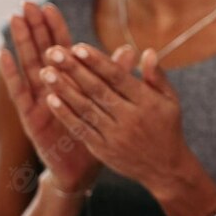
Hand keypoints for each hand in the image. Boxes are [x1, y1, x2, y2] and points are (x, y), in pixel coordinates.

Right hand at [0, 1, 103, 192]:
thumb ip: (116, 76)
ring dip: (22, 42)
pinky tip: (2, 53)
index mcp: (71, 82)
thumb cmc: (96, 132)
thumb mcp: (108, 102)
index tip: (49, 5)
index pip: (63, 48)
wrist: (83, 169)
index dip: (55, 28)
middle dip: (34, 27)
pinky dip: (11, 73)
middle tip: (26, 3)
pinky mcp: (30, 116)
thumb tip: (131, 50)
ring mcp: (39, 100)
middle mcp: (51, 87)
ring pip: (29, 65)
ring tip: (14, 20)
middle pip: (42, 51)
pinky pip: (19, 92)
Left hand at [39, 43, 194, 196]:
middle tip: (52, 51)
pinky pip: (81, 128)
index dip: (97, 62)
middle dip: (74, 69)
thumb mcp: (171, 101)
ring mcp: (115, 135)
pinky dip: (65, 113)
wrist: (165, 169)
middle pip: (97, 90)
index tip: (78, 46)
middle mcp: (130, 118)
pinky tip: (51, 98)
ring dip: (63, 89)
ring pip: (85, 108)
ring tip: (45, 71)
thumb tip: (147, 51)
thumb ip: (157, 76)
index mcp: (147, 102)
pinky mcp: (103, 149)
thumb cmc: (167, 128)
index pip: (118, 77)